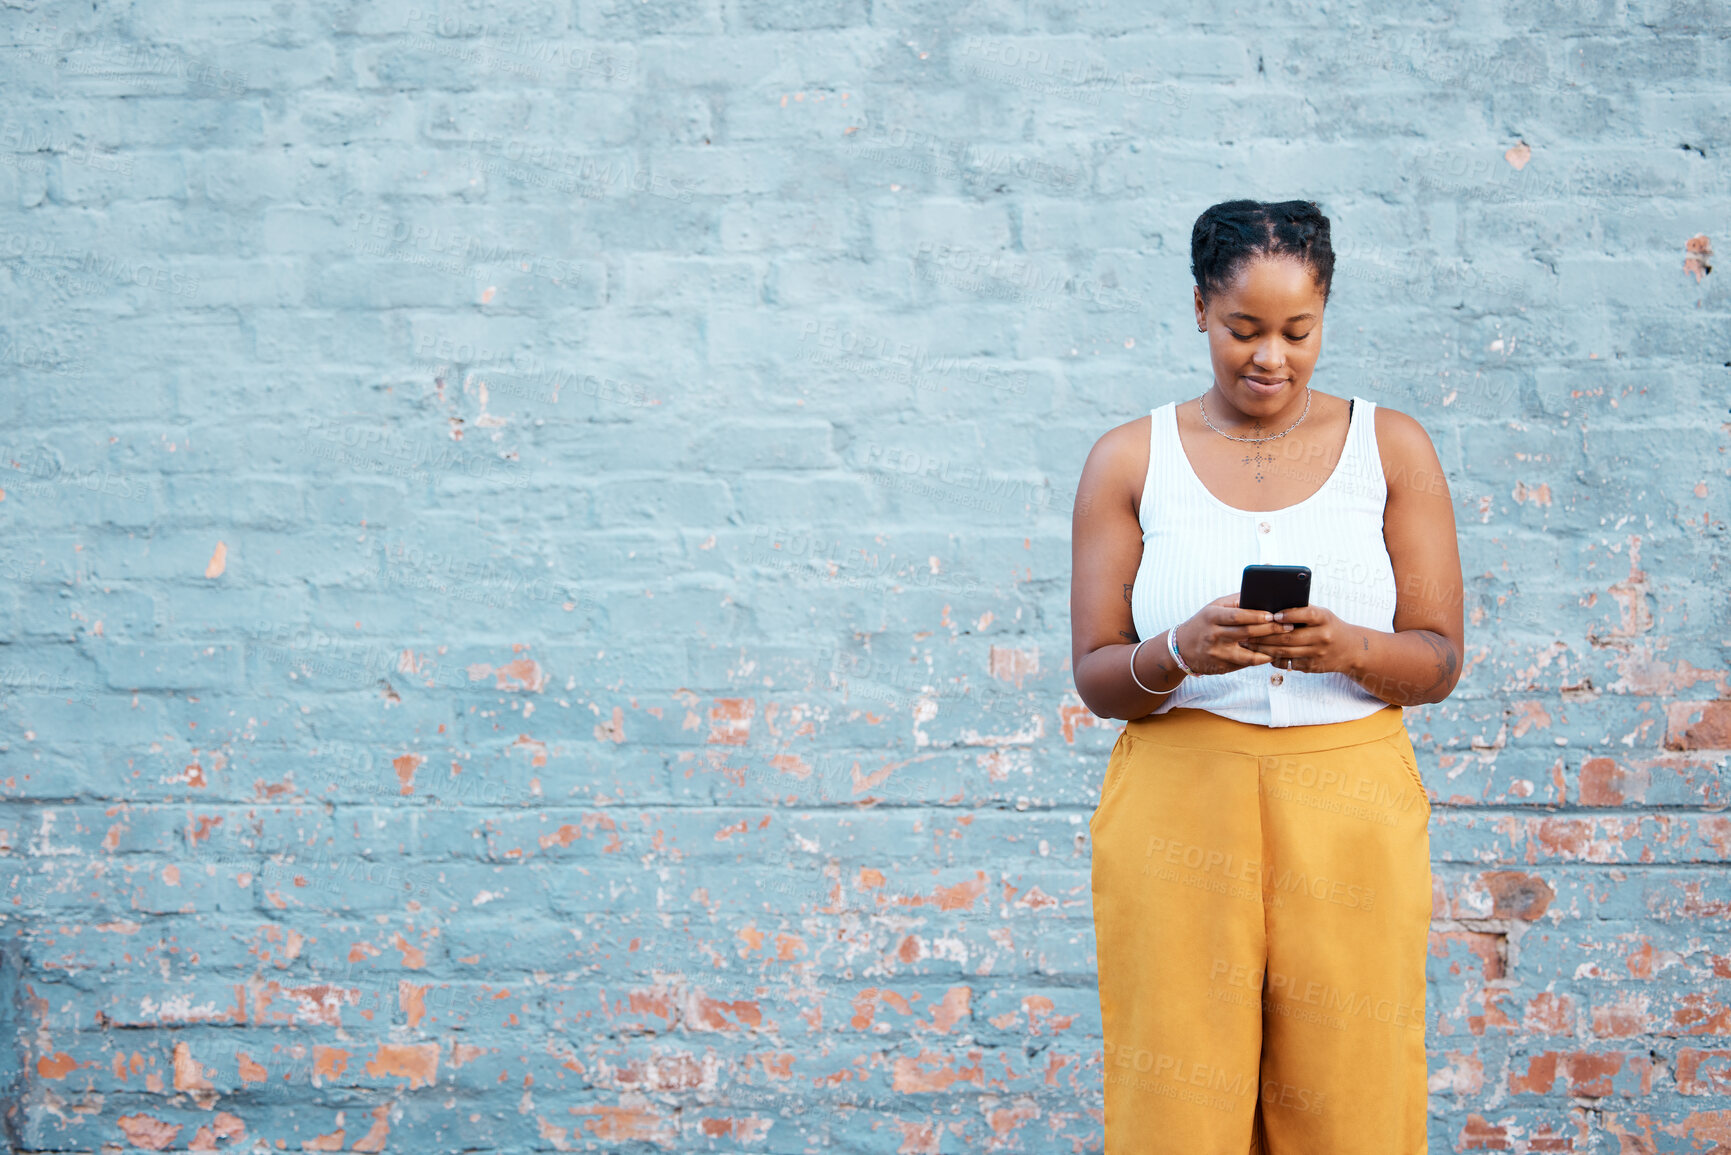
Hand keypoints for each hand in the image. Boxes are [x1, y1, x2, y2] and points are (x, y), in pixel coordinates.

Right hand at [1174, 593, 1291, 675]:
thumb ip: (1235, 601)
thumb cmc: (1204, 622)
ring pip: (1248, 654)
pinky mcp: (1221, 667)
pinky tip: (1272, 654)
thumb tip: (1260, 593)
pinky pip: (1245, 665)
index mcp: (1212, 616)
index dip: (1256, 616)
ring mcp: (1217, 654)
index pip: (1237, 615)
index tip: (1274, 614)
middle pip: (1246, 633)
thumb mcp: (1213, 607)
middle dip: (1270, 630)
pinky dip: (1260, 659)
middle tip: (1288, 627)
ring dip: (1269, 649)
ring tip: (1284, 643)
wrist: (1182, 648)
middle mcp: (1213, 635)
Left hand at [1241, 603, 1356, 674]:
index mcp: (1324, 618)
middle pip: (1289, 637)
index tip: (1273, 615)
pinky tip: (1260, 654)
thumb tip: (1270, 606)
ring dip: (1263, 648)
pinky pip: (1288, 663)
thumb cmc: (1328, 626)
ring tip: (1248, 643)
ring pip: (1285, 652)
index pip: (1306, 614)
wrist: (1350, 649)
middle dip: (1264, 635)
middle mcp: (1322, 636)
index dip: (1289, 614)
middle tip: (1246, 632)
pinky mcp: (1312, 667)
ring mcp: (1317, 653)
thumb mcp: (1321, 615)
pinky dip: (1273, 658)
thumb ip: (1301, 611)